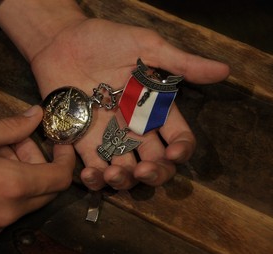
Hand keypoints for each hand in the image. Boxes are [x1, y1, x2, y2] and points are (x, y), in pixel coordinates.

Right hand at [0, 106, 74, 236]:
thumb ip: (12, 126)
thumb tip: (35, 115)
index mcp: (10, 186)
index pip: (59, 178)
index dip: (66, 159)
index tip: (61, 144)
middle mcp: (7, 212)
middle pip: (46, 190)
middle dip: (41, 163)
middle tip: (20, 141)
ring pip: (27, 199)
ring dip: (23, 174)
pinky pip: (8, 209)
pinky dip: (9, 189)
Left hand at [30, 18, 229, 189]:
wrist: (61, 41)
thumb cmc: (104, 40)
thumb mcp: (145, 46)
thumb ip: (180, 62)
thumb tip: (224, 70)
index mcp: (154, 108)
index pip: (178, 137)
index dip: (181, 150)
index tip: (173, 153)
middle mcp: (135, 128)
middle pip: (155, 163)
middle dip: (154, 174)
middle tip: (143, 170)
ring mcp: (108, 137)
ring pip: (125, 171)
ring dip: (124, 181)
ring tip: (114, 173)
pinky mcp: (82, 141)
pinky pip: (93, 168)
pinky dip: (94, 179)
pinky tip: (91, 175)